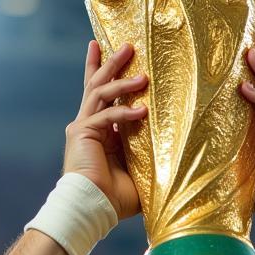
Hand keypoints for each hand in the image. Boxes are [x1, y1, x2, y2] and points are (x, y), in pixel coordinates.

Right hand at [63, 41, 147, 220]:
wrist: (94, 208)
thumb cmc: (115, 197)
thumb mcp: (138, 171)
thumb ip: (147, 154)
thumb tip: (172, 150)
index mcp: (99, 133)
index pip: (102, 97)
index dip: (106, 74)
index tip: (114, 54)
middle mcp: (88, 126)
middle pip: (98, 85)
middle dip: (112, 64)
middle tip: (128, 46)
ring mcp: (83, 127)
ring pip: (100, 92)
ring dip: (121, 80)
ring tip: (143, 76)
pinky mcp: (82, 133)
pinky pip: (107, 116)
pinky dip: (125, 113)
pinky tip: (143, 112)